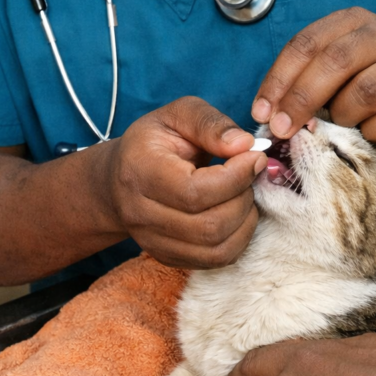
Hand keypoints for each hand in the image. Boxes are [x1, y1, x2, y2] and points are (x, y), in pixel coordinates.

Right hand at [102, 97, 266, 268]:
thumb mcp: (178, 115)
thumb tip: (244, 145)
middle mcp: (140, 214)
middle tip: (250, 175)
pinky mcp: (167, 257)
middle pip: (209, 226)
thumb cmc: (154, 142)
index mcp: (140, 172)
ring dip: (245, 221)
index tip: (255, 157)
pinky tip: (237, 213)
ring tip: (244, 193)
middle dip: (243, 199)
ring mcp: (152, 241)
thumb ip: (210, 124)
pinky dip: (238, 239)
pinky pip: (215, 261)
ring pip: (216, 249)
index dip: (236, 177)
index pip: (195, 192)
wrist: (121, 176)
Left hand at [251, 7, 375, 144]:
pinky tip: (370, 131)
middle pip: (334, 62)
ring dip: (342, 116)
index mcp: (352, 21)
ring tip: (340, 124)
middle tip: (282, 129)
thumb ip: (307, 80)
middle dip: (301, 99)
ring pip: (363, 92)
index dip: (279, 79)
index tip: (262, 111)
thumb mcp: (339, 70)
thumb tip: (271, 114)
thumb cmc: (372, 81)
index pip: (306, 43)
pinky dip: (371, 132)